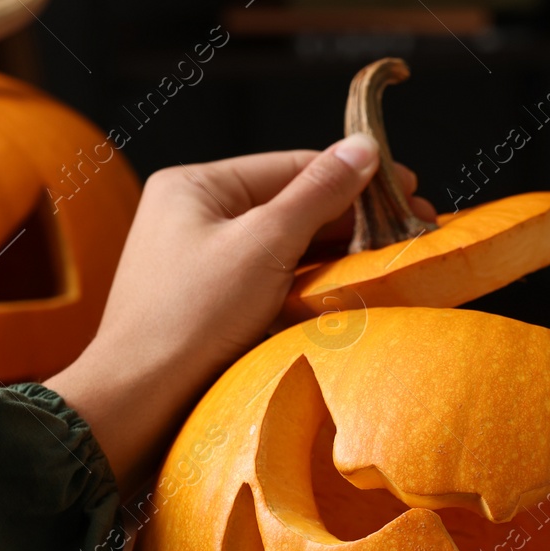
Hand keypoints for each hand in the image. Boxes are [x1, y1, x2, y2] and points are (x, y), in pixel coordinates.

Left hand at [46, 135, 435, 496]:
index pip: (292, 166)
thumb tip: (364, 148)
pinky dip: (310, 284)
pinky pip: (271, 282)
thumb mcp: (263, 244)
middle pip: (290, 204)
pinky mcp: (211, 307)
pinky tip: (347, 291)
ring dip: (336, 253)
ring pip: (284, 246)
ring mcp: (201, 263)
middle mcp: (195, 217)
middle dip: (351, 218)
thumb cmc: (191, 318)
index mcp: (196, 186)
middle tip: (411, 230)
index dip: (355, 176)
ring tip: (389, 260)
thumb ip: (318, 194)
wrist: (138, 402)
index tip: (409, 190)